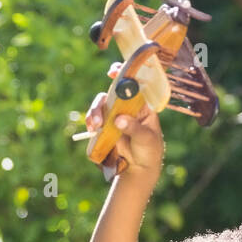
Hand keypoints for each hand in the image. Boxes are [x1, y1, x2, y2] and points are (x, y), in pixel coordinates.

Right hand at [85, 62, 165, 182]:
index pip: (134, 84)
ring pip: (101, 105)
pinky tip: (92, 129)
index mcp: (142, 105)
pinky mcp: (105, 127)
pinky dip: (91, 121)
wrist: (139, 169)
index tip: (113, 72)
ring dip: (95, 112)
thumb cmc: (149, 150)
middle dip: (103, 98)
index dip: (124, 74)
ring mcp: (114, 116)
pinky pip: (95, 119)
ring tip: (96, 126)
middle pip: (112, 92)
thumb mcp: (146, 138)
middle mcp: (127, 107)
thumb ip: (134, 128)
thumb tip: (118, 119)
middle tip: (100, 107)